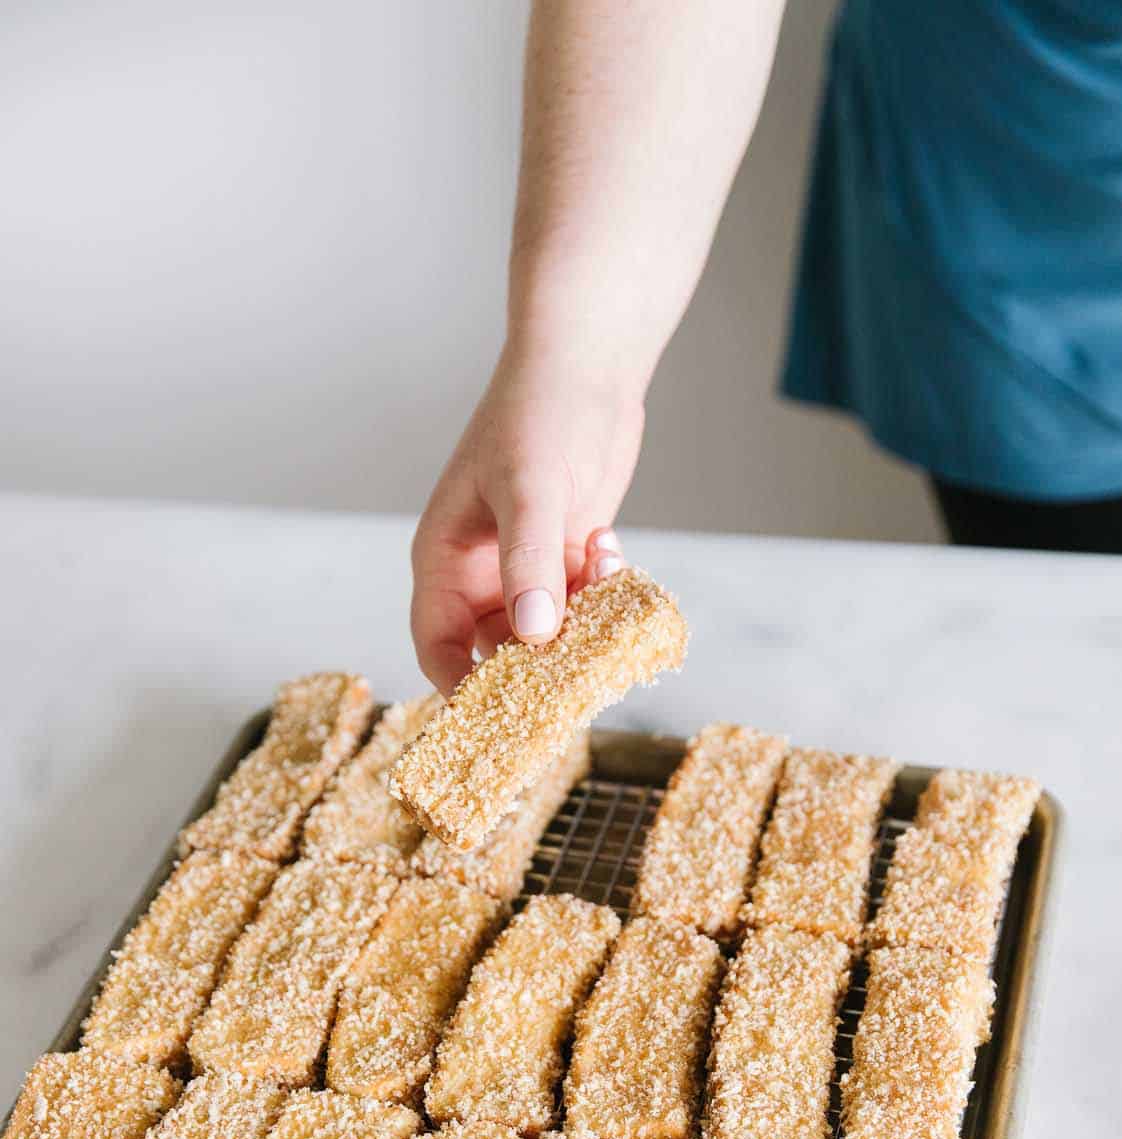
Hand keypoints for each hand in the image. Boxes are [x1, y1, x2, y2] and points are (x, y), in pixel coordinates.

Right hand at [411, 342, 644, 692]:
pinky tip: (610, 547)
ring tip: (600, 570)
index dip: (461, 688)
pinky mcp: (567, 558)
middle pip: (497, 653)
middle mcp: (480, 575)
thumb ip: (529, 563)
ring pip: (550, 632)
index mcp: (445, 561)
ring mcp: (526, 569)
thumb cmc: (537, 413)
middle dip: (539, 663)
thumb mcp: (529, 490)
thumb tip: (533, 637)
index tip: (503, 715)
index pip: (437, 648)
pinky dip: (603, 593)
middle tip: (580, 665)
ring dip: (581, 621)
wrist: (586, 366)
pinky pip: (584, 605)